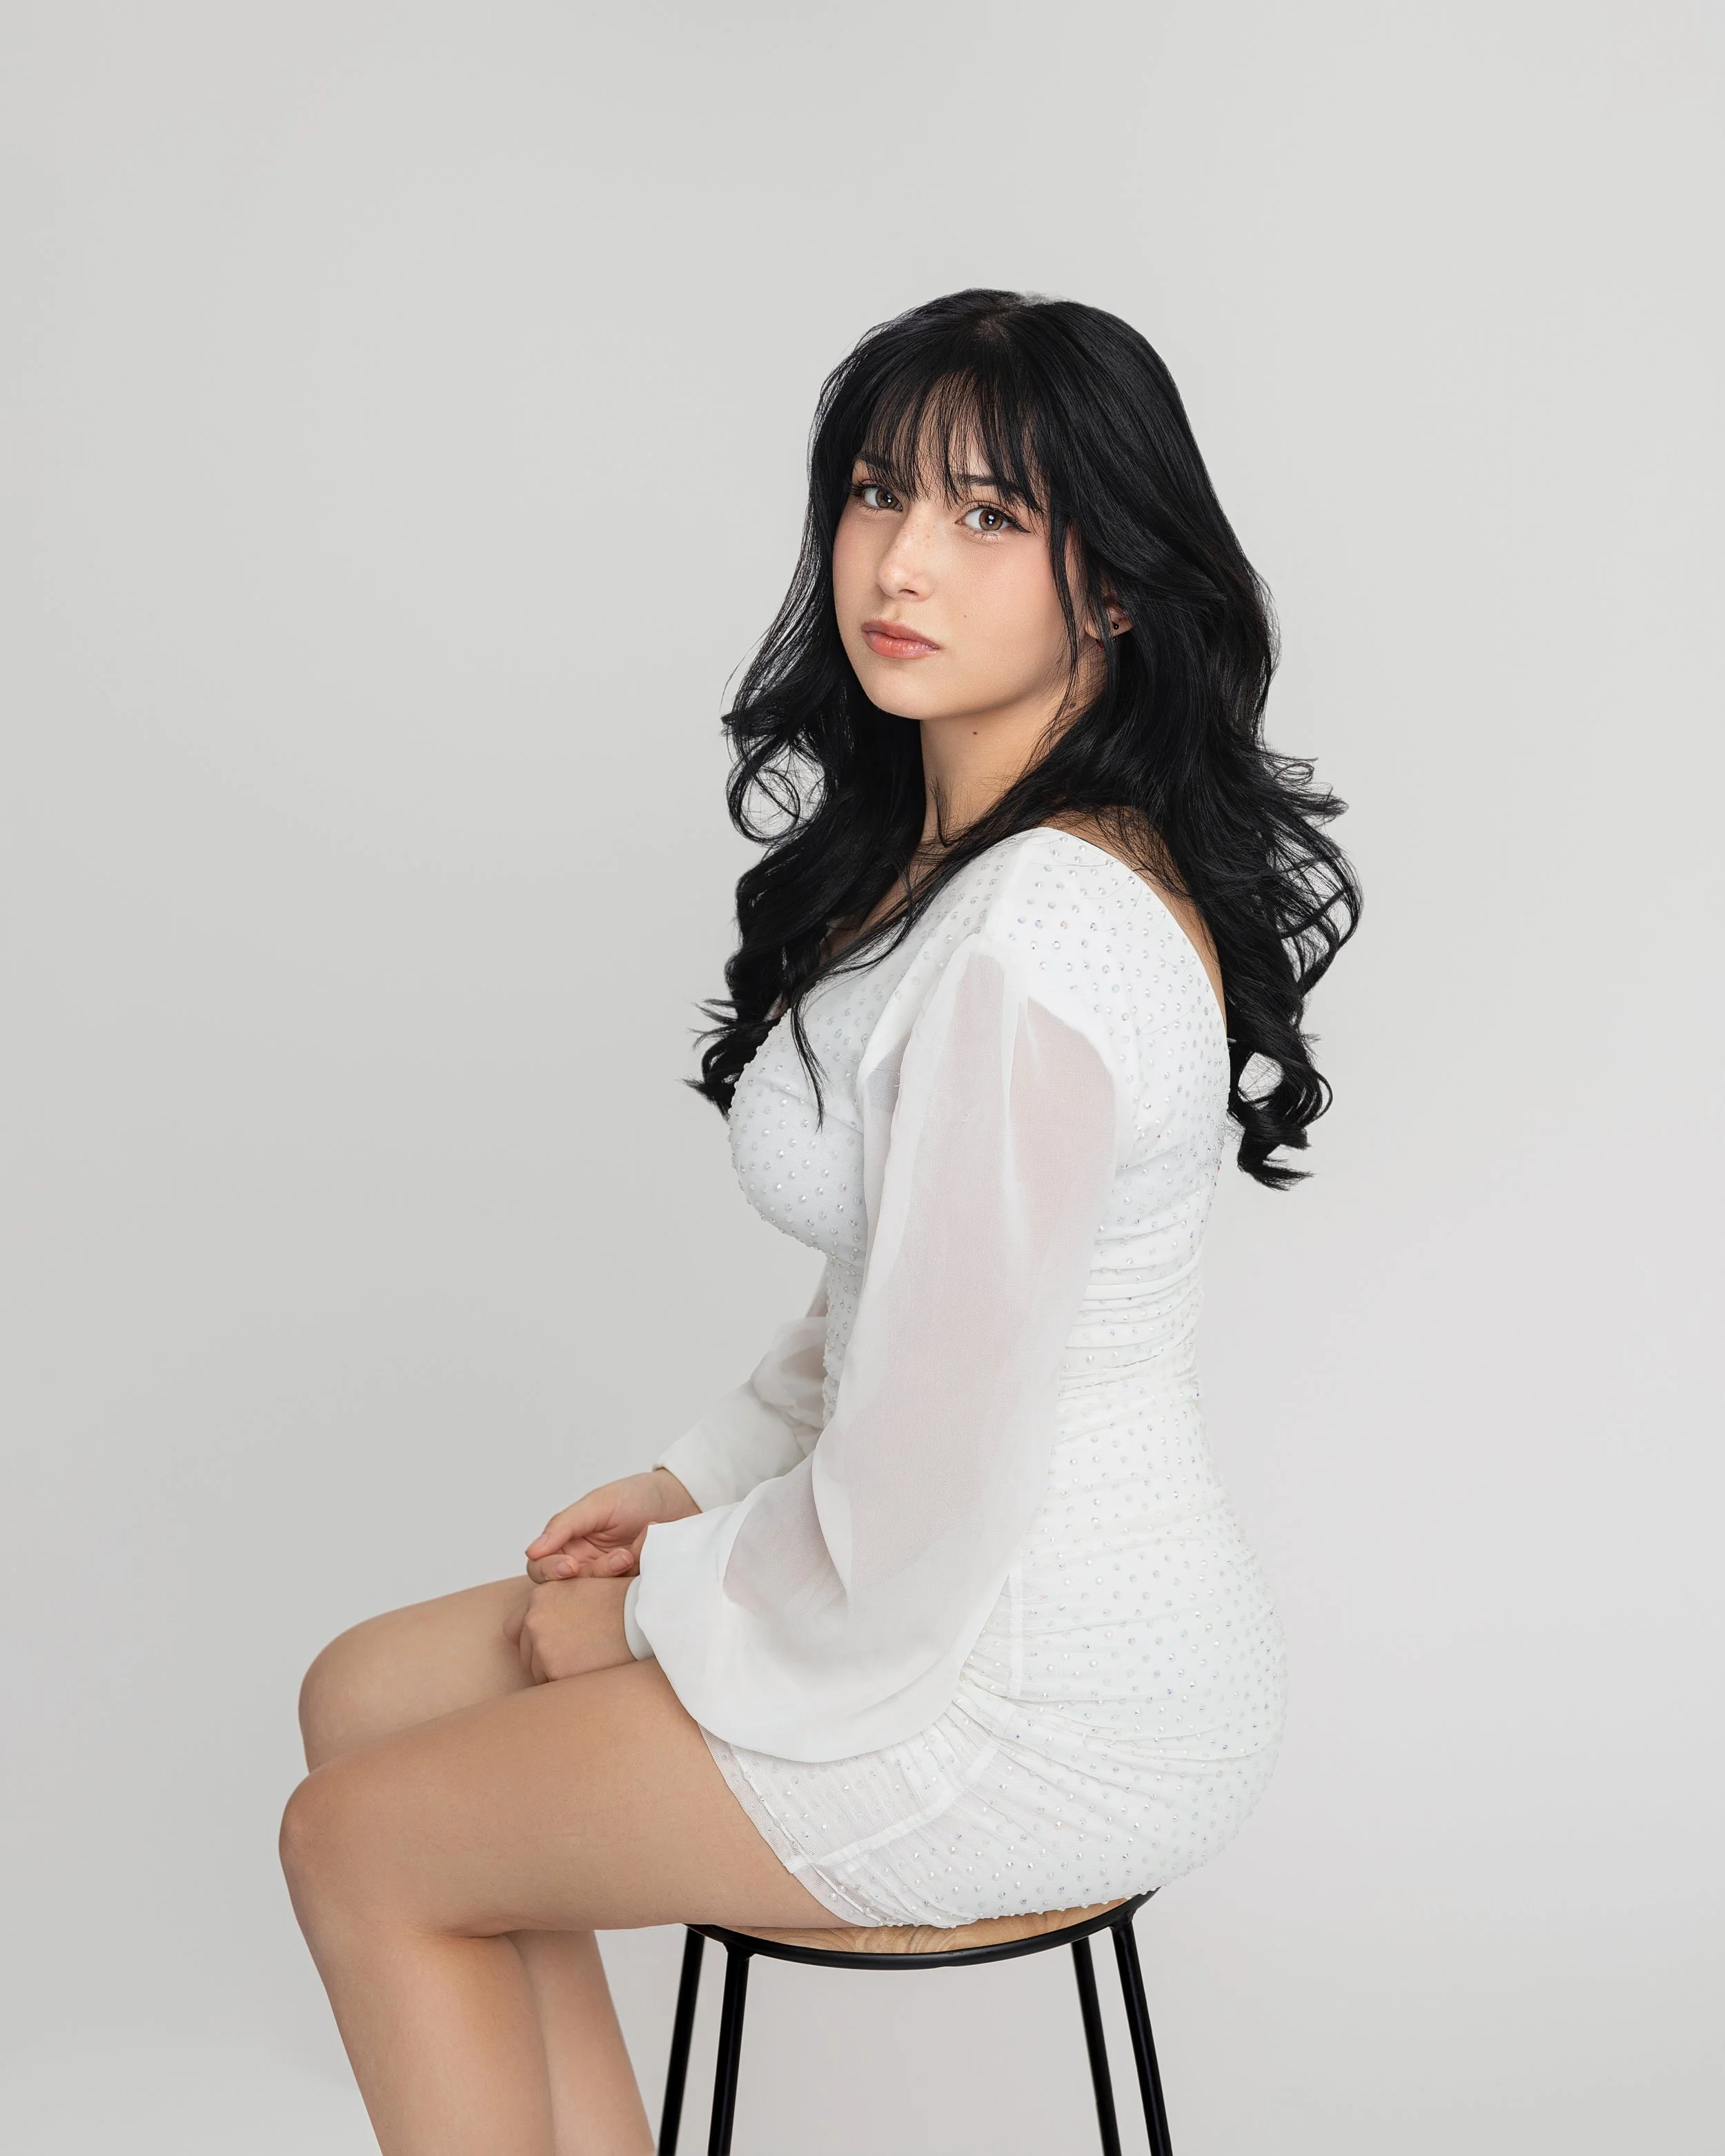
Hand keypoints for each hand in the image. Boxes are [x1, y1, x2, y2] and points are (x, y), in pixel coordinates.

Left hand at [504, 1576, 632, 1682]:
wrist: (644, 1620)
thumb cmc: (622, 1604)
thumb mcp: (583, 1588)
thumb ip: (556, 1603)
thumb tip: (538, 1625)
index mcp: (539, 1596)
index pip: (516, 1627)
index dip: (531, 1638)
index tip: (550, 1645)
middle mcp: (534, 1619)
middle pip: (526, 1653)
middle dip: (544, 1658)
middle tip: (575, 1656)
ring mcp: (542, 1646)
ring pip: (537, 1672)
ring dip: (556, 1673)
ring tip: (587, 1662)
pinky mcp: (555, 1670)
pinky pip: (552, 1687)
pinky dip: (568, 1685)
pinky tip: (590, 1673)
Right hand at [524, 1468, 698, 1583]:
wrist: (683, 1501)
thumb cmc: (638, 1495)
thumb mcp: (598, 1504)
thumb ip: (564, 1526)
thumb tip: (532, 1551)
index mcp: (569, 1542)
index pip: (541, 1568)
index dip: (550, 1571)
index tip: (570, 1567)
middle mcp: (584, 1563)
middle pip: (567, 1588)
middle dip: (594, 1575)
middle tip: (620, 1558)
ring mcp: (607, 1579)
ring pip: (596, 1595)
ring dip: (617, 1574)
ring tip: (637, 1550)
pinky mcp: (629, 1588)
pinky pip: (623, 1596)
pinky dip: (636, 1573)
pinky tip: (648, 1551)